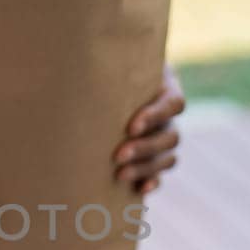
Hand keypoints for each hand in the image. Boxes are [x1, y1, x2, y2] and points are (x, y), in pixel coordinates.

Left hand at [114, 71, 185, 193]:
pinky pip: (162, 173)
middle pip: (171, 136)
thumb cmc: (106, 69)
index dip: (156, 117)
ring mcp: (163, 139)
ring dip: (145, 167)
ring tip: (119, 175)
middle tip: (118, 155)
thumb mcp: (112, 64)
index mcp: (165, 89)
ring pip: (168, 157)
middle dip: (144, 148)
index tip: (131, 127)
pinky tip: (138, 189)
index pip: (174, 104)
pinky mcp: (154, 158)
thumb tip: (75, 61)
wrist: (105, 84)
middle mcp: (168, 117)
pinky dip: (152, 182)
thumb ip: (107, 66)